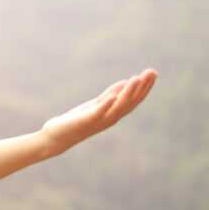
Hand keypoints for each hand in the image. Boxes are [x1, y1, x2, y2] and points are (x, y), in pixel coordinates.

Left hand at [41, 69, 157, 155]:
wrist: (56, 137)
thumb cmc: (76, 121)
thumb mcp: (96, 105)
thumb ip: (110, 94)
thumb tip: (126, 82)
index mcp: (113, 113)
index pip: (134, 99)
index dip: (144, 87)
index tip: (153, 73)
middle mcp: (110, 118)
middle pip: (131, 102)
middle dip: (142, 87)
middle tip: (152, 72)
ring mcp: (99, 120)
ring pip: (118, 106)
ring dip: (128, 92)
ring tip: (136, 78)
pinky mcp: (86, 121)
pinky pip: (98, 113)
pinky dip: (106, 105)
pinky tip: (112, 96)